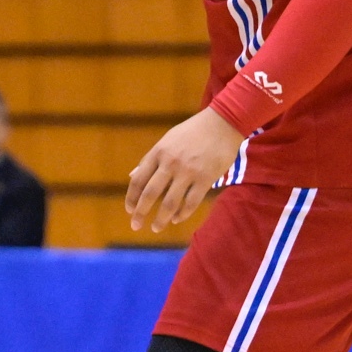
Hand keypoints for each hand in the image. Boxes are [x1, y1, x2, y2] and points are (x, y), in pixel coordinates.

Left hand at [126, 107, 242, 232]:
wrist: (222, 123)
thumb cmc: (192, 132)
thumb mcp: (167, 141)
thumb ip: (150, 160)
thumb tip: (133, 176)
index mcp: (158, 152)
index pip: (138, 179)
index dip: (131, 197)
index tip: (129, 210)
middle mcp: (170, 163)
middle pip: (150, 193)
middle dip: (140, 212)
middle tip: (135, 225)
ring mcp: (188, 172)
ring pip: (170, 203)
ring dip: (161, 219)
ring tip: (156, 228)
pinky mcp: (205, 179)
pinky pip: (191, 203)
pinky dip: (182, 214)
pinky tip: (176, 219)